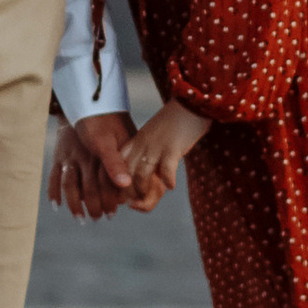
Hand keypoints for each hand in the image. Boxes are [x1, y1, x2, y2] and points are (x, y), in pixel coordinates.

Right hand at [48, 111, 137, 219]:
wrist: (89, 102)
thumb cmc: (112, 122)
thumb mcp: (124, 137)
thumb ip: (124, 161)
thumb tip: (128, 185)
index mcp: (103, 151)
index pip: (107, 182)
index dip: (111, 199)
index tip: (115, 212)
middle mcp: (84, 155)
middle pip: (89, 187)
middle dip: (95, 206)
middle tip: (100, 219)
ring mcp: (69, 155)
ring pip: (70, 184)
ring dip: (74, 204)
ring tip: (81, 218)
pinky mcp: (59, 154)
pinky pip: (54, 175)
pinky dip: (54, 191)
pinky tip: (57, 206)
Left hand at [124, 95, 209, 212]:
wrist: (190, 103)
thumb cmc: (175, 124)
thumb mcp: (154, 138)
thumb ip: (148, 157)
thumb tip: (150, 182)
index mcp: (135, 143)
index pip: (117, 167)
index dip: (117, 185)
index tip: (123, 197)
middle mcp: (141, 144)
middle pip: (125, 174)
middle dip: (127, 194)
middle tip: (135, 204)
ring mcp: (156, 145)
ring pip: (141, 175)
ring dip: (144, 191)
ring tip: (149, 198)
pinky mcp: (173, 146)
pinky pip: (166, 168)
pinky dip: (168, 180)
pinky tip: (171, 186)